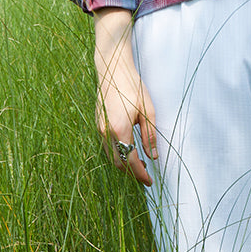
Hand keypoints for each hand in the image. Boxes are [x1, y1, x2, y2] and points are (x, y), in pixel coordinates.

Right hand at [93, 9, 156, 185]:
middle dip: (132, 172)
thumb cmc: (133, 87)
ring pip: (111, 156)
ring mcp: (99, 128)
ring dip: (124, 163)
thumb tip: (153, 156)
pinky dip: (117, 153)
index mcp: (119, 130)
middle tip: (146, 174)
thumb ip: (150, 135)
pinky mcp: (97, 124)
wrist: (112, 69)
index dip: (140, 175)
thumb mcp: (148, 111)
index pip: (130, 162)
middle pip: (118, 163)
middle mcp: (105, 132)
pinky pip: (106, 147)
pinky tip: (128, 149)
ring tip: (140, 162)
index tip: (150, 182)